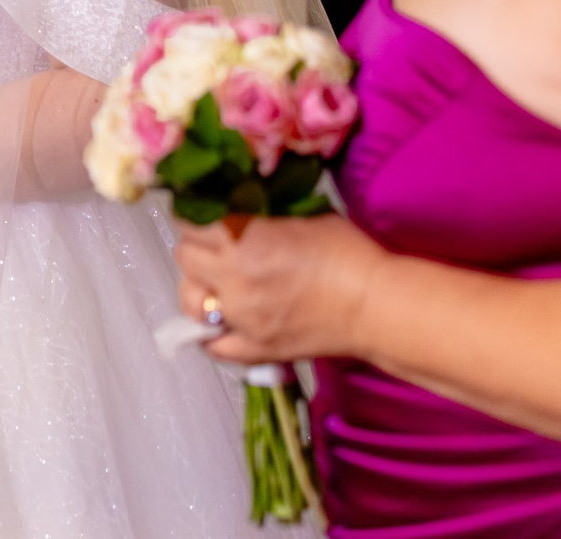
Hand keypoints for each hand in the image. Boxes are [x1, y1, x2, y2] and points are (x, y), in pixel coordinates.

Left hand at [173, 213, 385, 363]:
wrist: (376, 304)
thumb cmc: (347, 252)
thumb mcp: (299, 217)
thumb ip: (258, 217)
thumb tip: (237, 211)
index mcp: (244, 239)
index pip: (190, 222)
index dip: (195, 218)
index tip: (204, 218)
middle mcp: (233, 278)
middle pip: (184, 257)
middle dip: (195, 248)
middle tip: (213, 248)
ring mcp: (241, 318)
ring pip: (189, 300)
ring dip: (198, 289)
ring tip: (216, 286)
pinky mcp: (254, 349)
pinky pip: (211, 346)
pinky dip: (209, 335)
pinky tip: (219, 324)